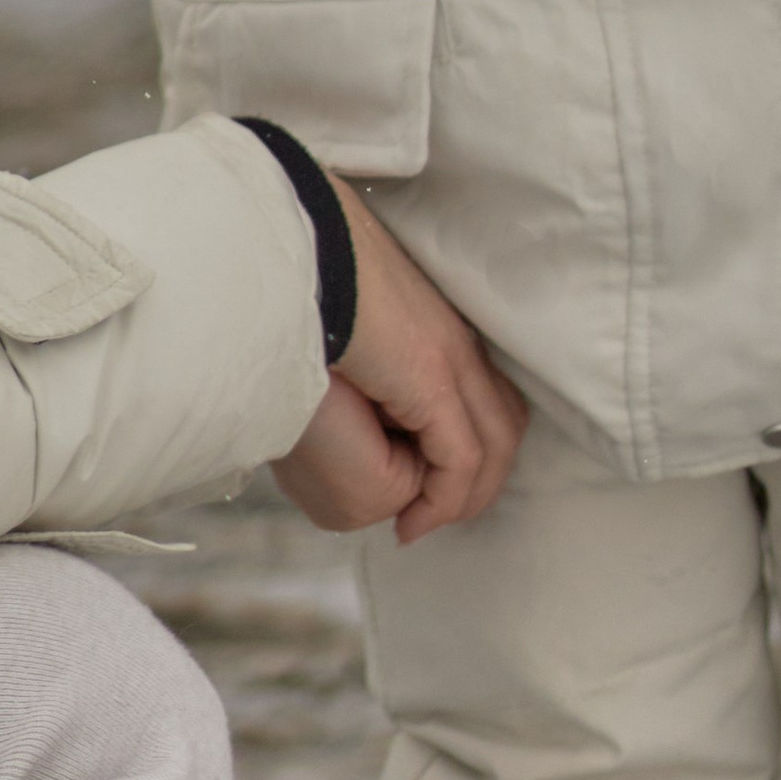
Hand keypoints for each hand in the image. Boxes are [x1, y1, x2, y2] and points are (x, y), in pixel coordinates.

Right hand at [272, 186, 525, 540]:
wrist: (277, 255)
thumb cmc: (288, 298)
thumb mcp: (334, 359)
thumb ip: (365, 400)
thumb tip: (370, 445)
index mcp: (428, 326)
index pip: (483, 396)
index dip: (463, 454)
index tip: (415, 492)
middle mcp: (451, 340)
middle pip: (503, 422)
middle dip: (473, 483)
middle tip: (427, 515)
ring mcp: (448, 355)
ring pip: (493, 447)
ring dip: (458, 498)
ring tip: (416, 524)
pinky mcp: (432, 373)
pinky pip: (461, 458)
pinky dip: (443, 499)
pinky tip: (410, 521)